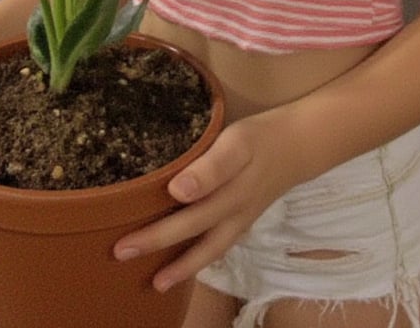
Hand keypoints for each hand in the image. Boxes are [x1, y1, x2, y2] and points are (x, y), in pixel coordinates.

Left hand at [113, 110, 299, 291]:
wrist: (300, 144)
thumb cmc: (262, 137)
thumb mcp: (237, 143)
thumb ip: (211, 168)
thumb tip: (178, 191)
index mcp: (227, 195)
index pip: (187, 218)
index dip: (157, 232)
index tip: (124, 241)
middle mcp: (233, 215)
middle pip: (193, 236)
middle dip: (156, 247)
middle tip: (119, 254)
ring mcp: (240, 220)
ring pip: (209, 250)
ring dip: (183, 267)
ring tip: (156, 283)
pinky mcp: (244, 218)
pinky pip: (219, 244)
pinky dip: (201, 256)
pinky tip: (186, 258)